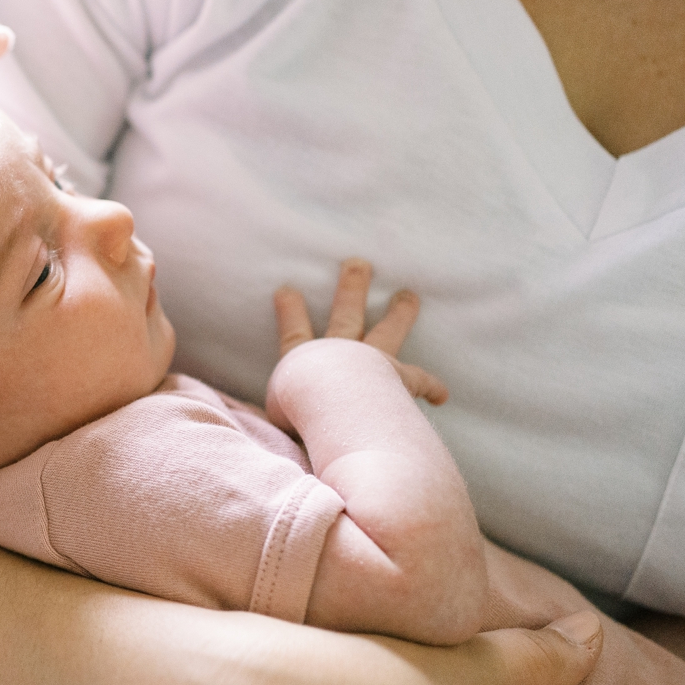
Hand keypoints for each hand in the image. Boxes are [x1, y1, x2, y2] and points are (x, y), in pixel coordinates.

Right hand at [273, 258, 447, 404]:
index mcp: (305, 360)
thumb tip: (241, 421)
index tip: (287, 289)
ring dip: (399, 312)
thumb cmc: (299, 412)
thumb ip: (272, 411)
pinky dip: (432, 388)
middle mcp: (340, 352)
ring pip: (388, 330)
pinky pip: (420, 382)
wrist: (334, 407)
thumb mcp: (274, 412)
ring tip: (409, 295)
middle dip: (352, 288)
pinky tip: (443, 396)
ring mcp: (374, 361)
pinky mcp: (400, 378)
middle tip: (359, 263)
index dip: (290, 312)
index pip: (294, 331)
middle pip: (347, 314)